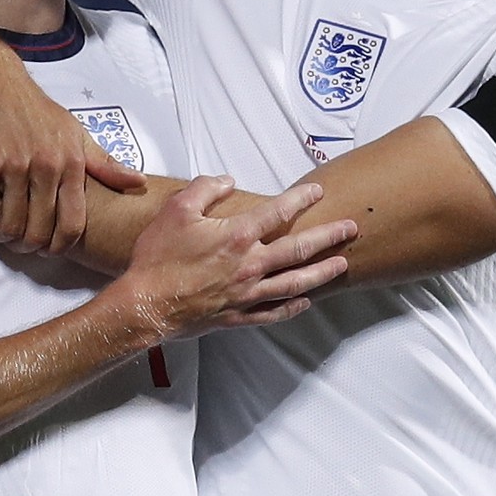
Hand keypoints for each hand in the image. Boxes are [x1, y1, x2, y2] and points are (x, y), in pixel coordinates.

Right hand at [0, 51, 143, 255]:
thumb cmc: (37, 110)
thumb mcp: (75, 133)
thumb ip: (104, 163)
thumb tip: (139, 182)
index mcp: (72, 162)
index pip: (73, 223)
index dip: (60, 246)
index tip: (49, 249)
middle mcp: (47, 165)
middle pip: (40, 230)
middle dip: (29, 247)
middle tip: (20, 246)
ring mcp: (15, 165)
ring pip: (10, 224)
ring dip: (2, 237)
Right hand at [116, 176, 356, 337]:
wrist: (145, 304)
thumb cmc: (158, 257)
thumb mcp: (177, 209)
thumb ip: (205, 188)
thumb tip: (228, 181)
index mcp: (237, 235)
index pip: (278, 212)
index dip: (301, 199)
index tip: (317, 192)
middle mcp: (250, 265)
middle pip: (299, 249)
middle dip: (328, 237)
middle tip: (351, 229)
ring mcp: (247, 293)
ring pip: (295, 282)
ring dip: (322, 272)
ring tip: (342, 263)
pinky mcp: (239, 315)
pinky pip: (275, 311)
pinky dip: (294, 306)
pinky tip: (306, 302)